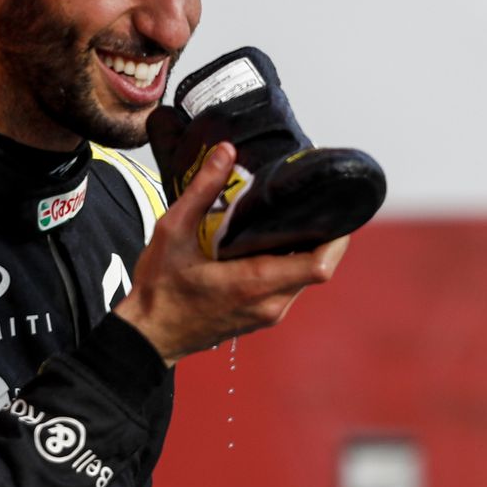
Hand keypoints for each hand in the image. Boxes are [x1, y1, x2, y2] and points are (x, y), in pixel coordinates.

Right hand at [113, 144, 347, 363]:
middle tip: (312, 201)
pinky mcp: (262, 316)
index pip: (319, 265)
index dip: (336, 238)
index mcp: (254, 283)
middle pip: (318, 267)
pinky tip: (272, 241)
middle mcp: (270, 303)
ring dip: (304, 249)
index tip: (336, 209)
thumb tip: (226, 152)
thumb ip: (203, 190)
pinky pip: (290, 286)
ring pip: (304, 277)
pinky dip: (289, 263)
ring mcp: (268, 313)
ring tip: (291, 216)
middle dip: (322, 235)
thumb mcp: (174, 230)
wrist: (149, 334)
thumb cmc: (159, 289)